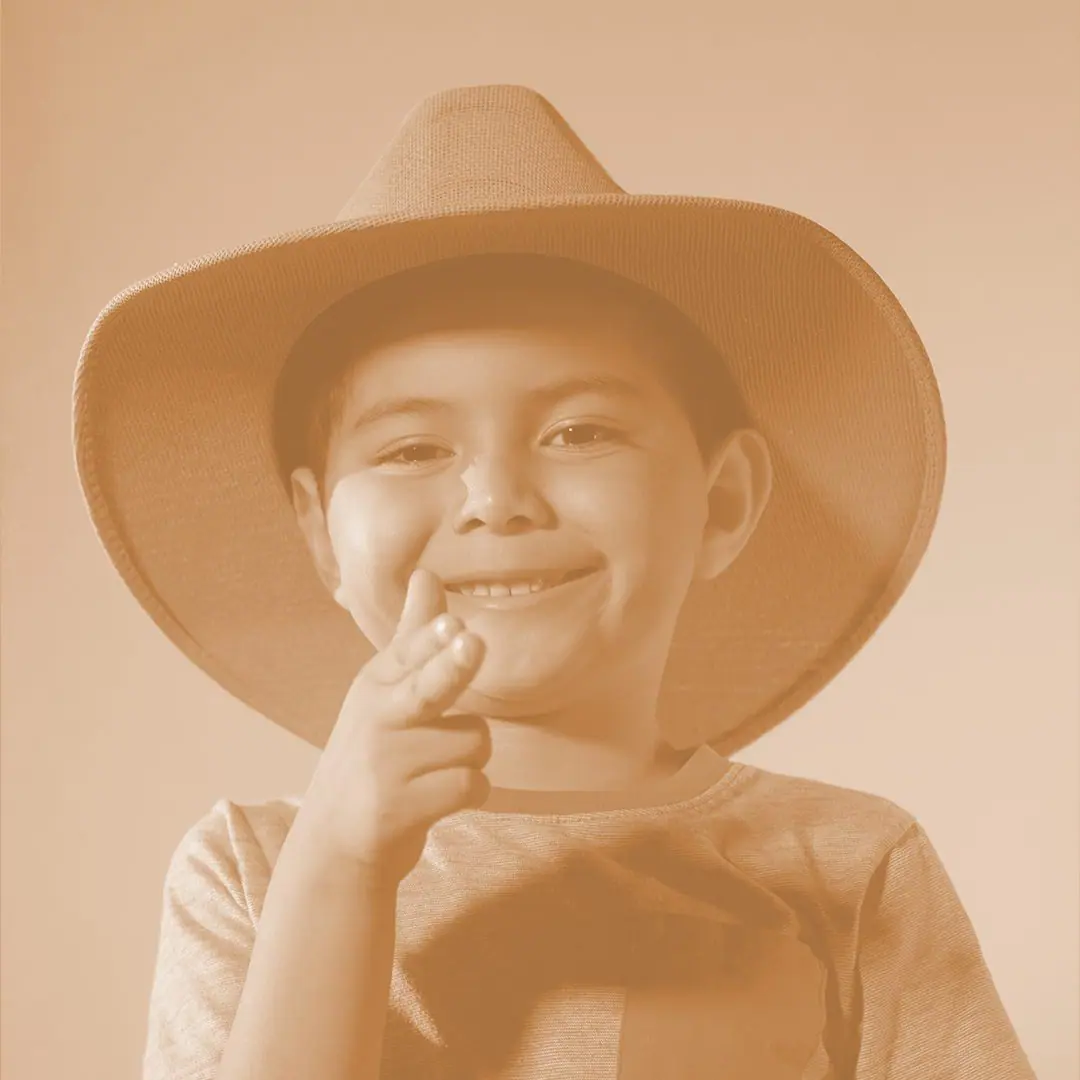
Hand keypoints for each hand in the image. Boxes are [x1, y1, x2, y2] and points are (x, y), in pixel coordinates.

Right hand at [294, 569, 490, 885]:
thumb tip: (427, 573)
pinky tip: (438, 798)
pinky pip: (471, 786)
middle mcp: (378, 718)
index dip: (433, 637)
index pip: (409, 652)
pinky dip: (469, 793)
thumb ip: (413, 636)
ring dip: (469, 758)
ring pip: (475, 743)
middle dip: (453, 665)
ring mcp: (386, 766)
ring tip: (432, 771)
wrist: (333, 842)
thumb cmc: (374, 753)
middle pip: (430, 686)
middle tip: (472, 643)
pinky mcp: (398, 809)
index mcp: (375, 684)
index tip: (453, 623)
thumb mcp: (384, 692)